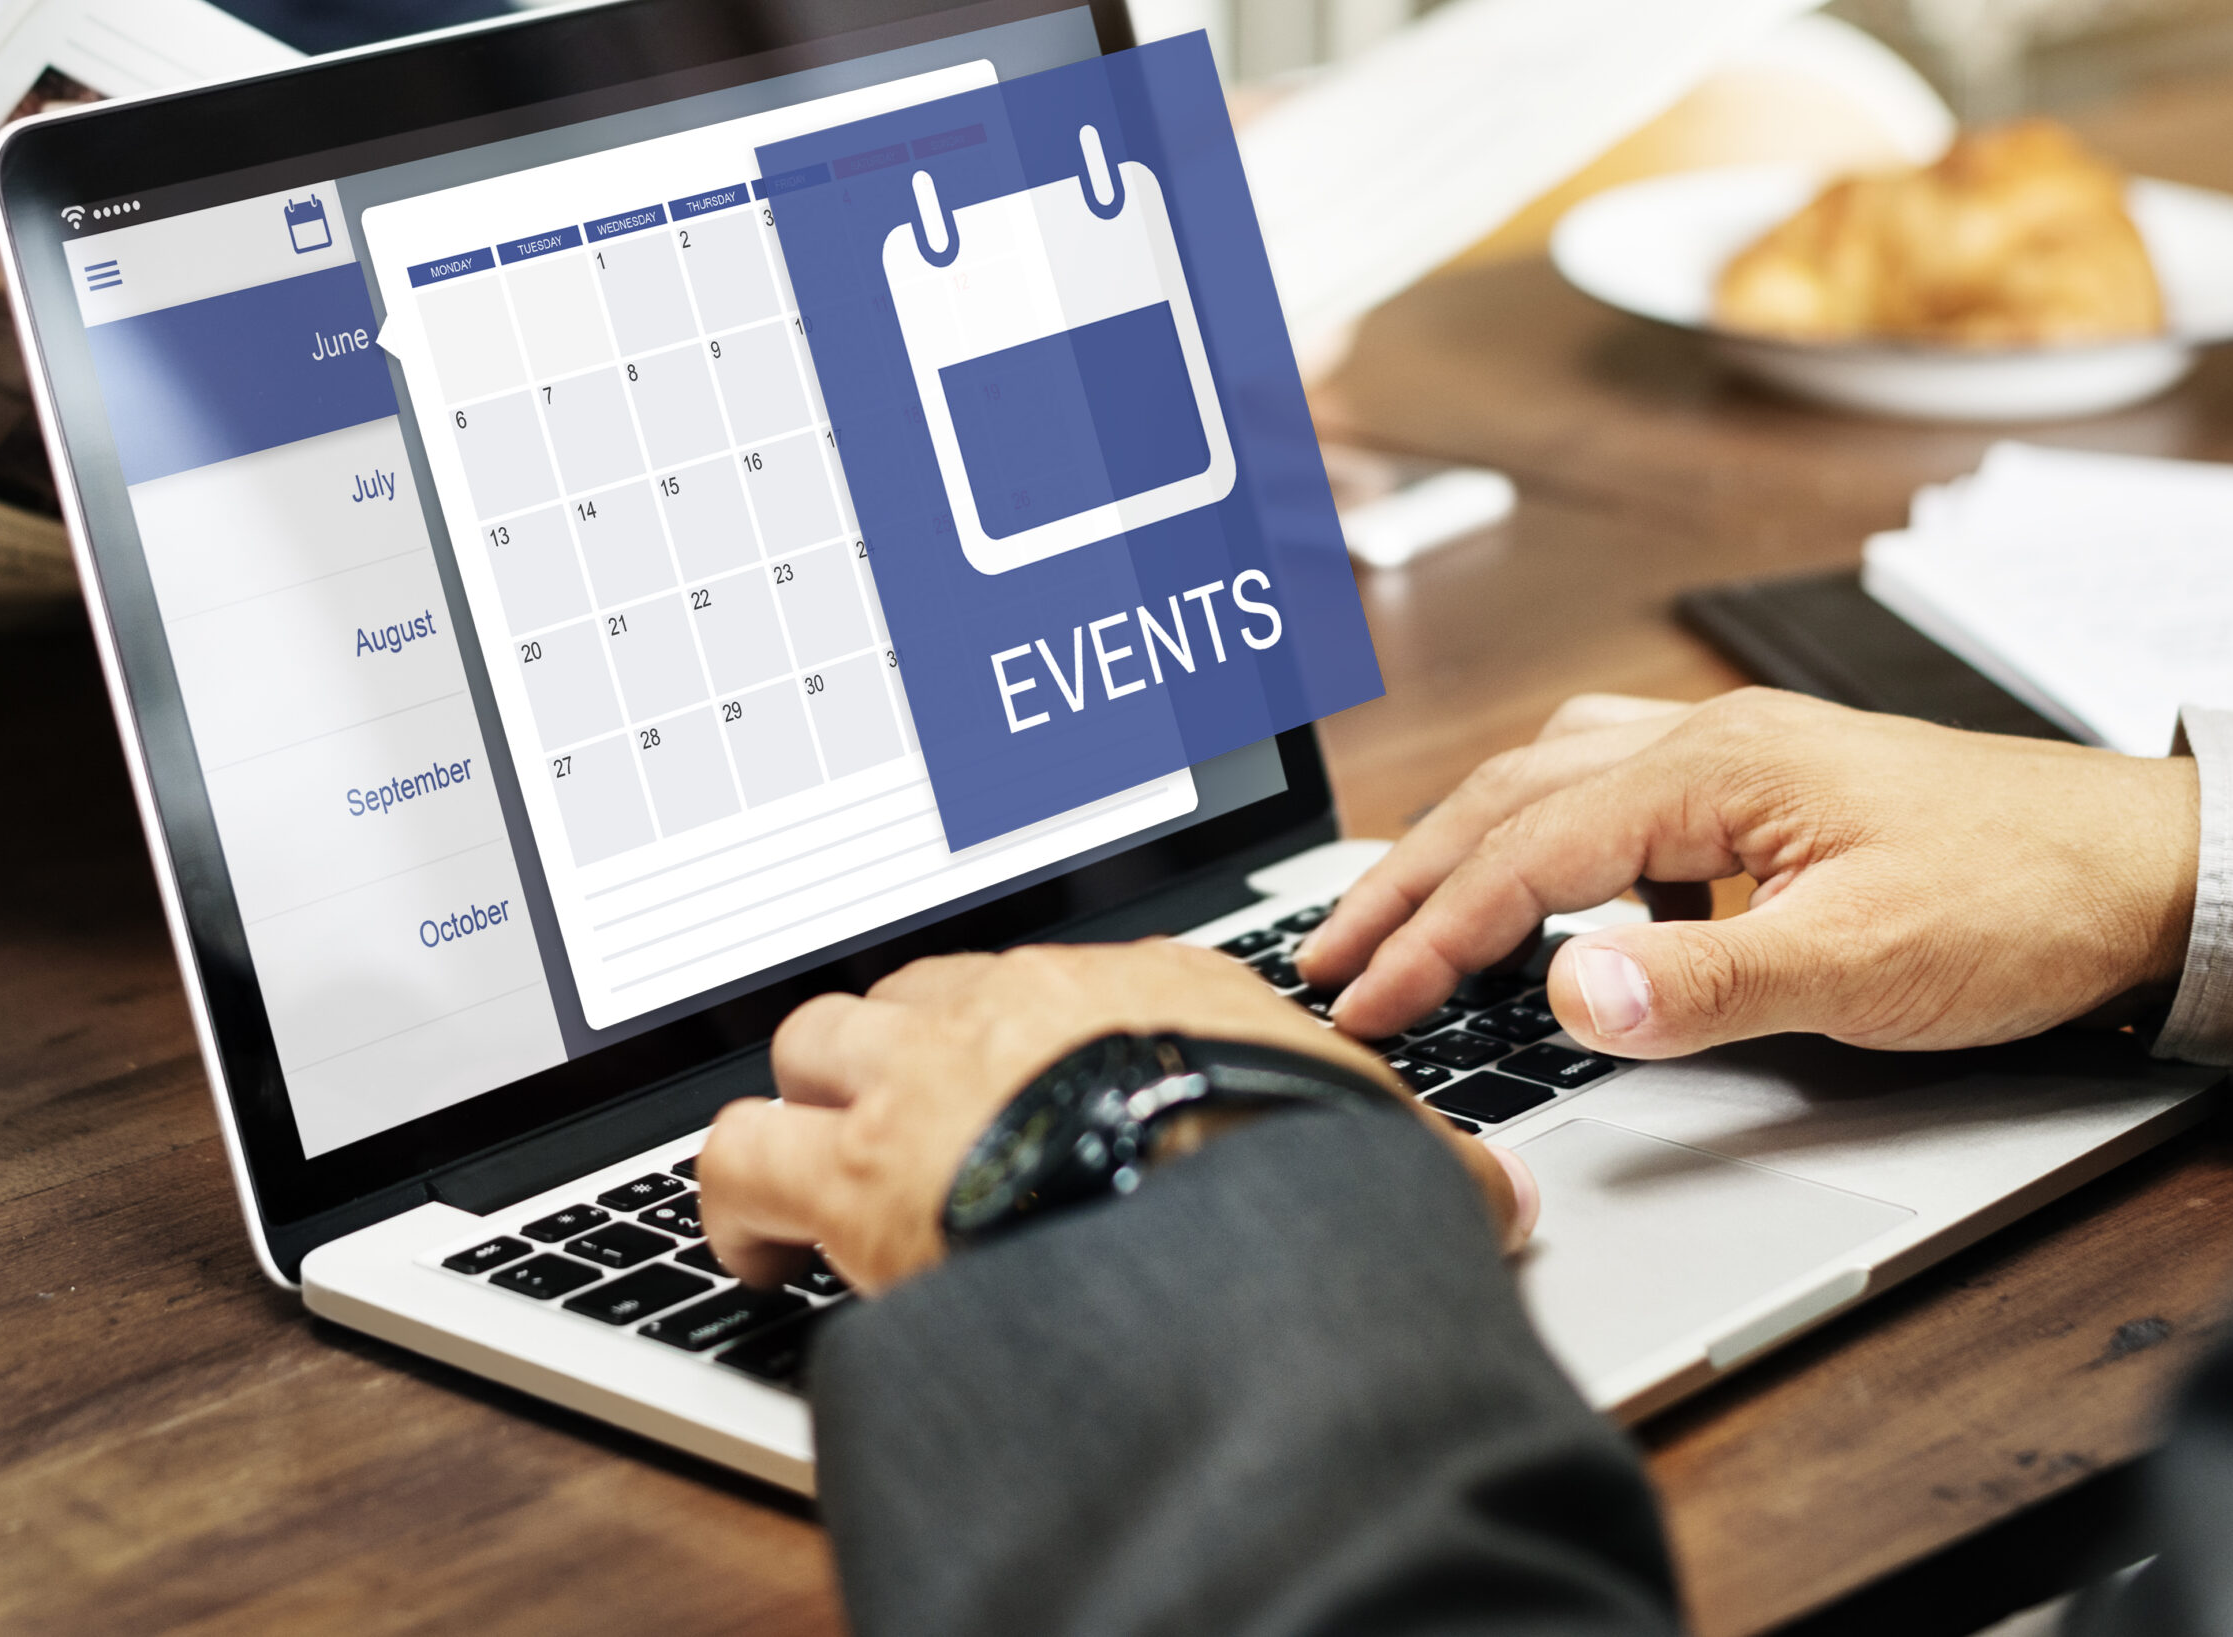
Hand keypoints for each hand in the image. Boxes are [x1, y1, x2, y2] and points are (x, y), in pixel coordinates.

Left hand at [695, 941, 1536, 1294]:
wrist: (1217, 1222)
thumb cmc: (1300, 1176)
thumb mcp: (1384, 1152)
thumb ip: (1425, 1160)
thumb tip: (1499, 1196)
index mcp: (1144, 985)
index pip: (1057, 980)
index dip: (1027, 1034)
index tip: (1024, 1077)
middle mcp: (1021, 1005)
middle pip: (920, 990)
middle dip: (903, 1050)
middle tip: (909, 1121)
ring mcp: (927, 1076)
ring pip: (813, 1039)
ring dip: (805, 1103)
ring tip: (810, 1173)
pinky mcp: (853, 1167)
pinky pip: (738, 1154)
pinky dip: (733, 1200)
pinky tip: (754, 1254)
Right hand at [1301, 688, 2198, 1059]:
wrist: (2153, 866)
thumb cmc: (2025, 900)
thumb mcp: (1862, 962)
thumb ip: (1703, 980)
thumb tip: (1565, 991)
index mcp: (1715, 768)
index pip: (1525, 856)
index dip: (1429, 937)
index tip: (1361, 1005)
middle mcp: (1710, 741)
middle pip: (1509, 798)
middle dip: (1406, 881)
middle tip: (1327, 956)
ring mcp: (1737, 756)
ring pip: (1551, 778)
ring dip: (1462, 844)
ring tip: (1397, 909)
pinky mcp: (1766, 788)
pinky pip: (1611, 788)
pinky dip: (1542, 830)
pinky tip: (1550, 876)